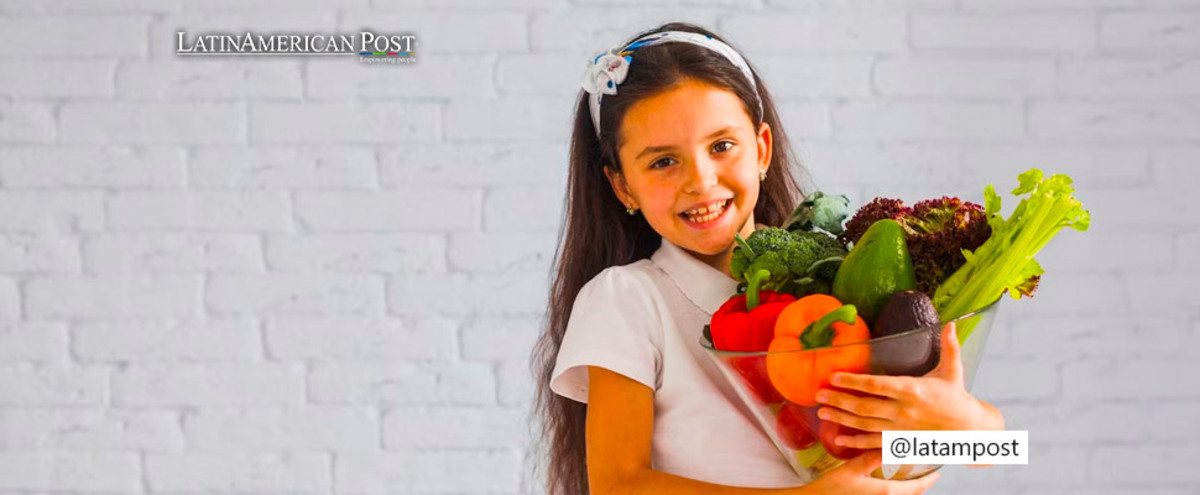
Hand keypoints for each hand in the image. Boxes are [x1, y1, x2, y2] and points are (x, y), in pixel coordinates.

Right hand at [796, 450, 939, 494]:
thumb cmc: (831, 489)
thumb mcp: (851, 469)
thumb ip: (872, 457)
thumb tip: (891, 444)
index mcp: (886, 492)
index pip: (917, 488)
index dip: (930, 480)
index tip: (938, 472)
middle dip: (921, 485)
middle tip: (927, 473)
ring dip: (909, 489)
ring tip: (911, 477)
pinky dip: (897, 492)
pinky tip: (890, 485)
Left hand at [814, 322, 1005, 449]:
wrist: (970, 431)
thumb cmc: (957, 397)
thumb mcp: (954, 370)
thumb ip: (950, 346)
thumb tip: (952, 322)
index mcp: (914, 390)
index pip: (878, 385)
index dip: (855, 381)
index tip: (835, 376)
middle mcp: (905, 411)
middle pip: (866, 407)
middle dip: (840, 400)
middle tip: (819, 394)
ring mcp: (901, 429)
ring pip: (865, 426)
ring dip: (841, 419)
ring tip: (821, 412)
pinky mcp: (901, 442)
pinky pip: (874, 445)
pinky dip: (855, 443)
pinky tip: (838, 439)